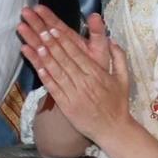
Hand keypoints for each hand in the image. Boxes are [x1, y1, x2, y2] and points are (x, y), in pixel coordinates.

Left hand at [18, 6, 129, 147]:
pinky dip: (46, 78)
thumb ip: (119, 58)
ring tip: (34, 44)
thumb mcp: (124, 78)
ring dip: (45, 58)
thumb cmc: (117, 102)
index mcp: (97, 74)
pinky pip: (55, 89)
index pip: (77, 53)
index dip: (64, 40)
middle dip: (51, 44)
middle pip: (65, 60)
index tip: (53, 28)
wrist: (113, 129)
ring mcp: (74, 94)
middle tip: (40, 29)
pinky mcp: (67, 106)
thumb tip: (112, 39)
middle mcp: (84, 82)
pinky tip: (37, 67)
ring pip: (57, 72)